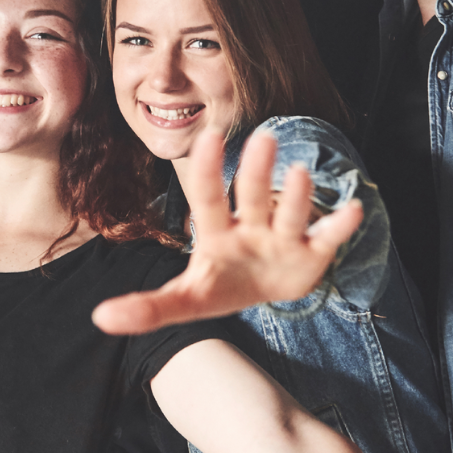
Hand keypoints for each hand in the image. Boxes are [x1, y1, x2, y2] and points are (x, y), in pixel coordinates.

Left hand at [91, 130, 362, 334]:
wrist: (266, 289)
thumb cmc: (223, 283)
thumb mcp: (186, 299)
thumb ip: (148, 307)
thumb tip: (100, 318)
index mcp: (217, 232)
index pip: (209, 197)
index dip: (210, 170)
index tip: (209, 135)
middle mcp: (251, 225)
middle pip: (252, 195)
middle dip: (256, 170)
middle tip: (263, 137)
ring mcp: (283, 236)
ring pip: (289, 211)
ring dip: (296, 195)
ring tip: (301, 172)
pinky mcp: (312, 254)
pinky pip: (327, 238)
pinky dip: (339, 226)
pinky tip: (351, 211)